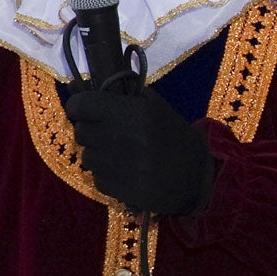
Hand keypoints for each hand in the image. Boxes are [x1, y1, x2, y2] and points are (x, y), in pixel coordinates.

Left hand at [65, 87, 215, 215]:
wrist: (198, 178)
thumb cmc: (175, 137)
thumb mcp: (154, 107)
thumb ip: (118, 94)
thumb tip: (78, 85)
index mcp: (133, 112)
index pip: (80, 105)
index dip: (80, 106)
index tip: (86, 110)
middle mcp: (123, 137)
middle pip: (81, 132)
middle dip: (91, 132)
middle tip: (108, 134)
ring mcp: (120, 166)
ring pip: (87, 157)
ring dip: (98, 156)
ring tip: (120, 156)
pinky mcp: (121, 190)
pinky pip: (97, 179)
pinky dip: (107, 177)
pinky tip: (126, 174)